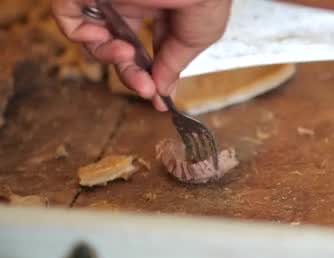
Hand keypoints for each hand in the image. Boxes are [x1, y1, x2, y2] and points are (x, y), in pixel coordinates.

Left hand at [51, 0, 231, 110]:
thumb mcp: (196, 39)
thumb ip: (174, 65)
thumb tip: (162, 90)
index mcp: (158, 9)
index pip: (145, 49)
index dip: (149, 76)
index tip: (157, 99)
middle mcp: (130, 1)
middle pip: (117, 49)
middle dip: (131, 74)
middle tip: (145, 90)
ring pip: (91, 38)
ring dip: (108, 57)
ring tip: (127, 56)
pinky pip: (65, 15)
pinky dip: (80, 34)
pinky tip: (105, 38)